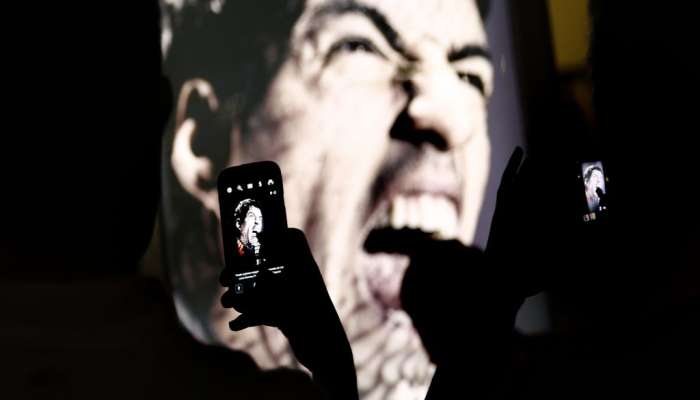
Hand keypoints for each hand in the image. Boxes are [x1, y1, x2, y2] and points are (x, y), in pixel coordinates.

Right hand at [220, 228, 357, 399]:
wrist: (327, 353)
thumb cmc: (310, 320)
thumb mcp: (285, 297)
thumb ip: (269, 283)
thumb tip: (254, 272)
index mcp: (304, 266)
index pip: (292, 238)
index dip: (275, 234)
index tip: (253, 239)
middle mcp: (298, 279)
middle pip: (267, 266)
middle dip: (242, 272)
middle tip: (223, 279)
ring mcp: (292, 298)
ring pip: (262, 290)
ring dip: (241, 296)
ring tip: (226, 303)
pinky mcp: (288, 317)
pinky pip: (265, 311)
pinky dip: (250, 316)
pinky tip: (236, 324)